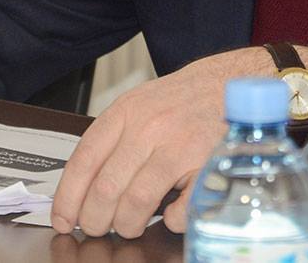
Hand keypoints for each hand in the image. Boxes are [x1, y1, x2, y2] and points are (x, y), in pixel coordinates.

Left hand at [49, 46, 307, 237]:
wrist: (244, 81)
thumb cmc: (193, 96)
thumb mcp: (146, 103)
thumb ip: (118, 137)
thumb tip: (87, 182)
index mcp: (128, 111)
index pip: (84, 162)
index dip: (68, 198)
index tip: (64, 219)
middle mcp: (150, 127)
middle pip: (105, 191)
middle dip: (96, 220)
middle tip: (99, 227)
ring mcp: (179, 146)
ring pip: (135, 205)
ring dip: (128, 225)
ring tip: (131, 225)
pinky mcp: (207, 165)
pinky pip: (177, 211)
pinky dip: (170, 221)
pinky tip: (171, 213)